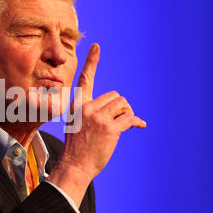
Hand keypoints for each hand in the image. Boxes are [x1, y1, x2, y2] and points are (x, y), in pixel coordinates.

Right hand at [48, 43, 145, 206]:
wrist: (74, 165)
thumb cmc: (76, 147)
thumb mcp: (76, 124)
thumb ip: (90, 113)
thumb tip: (115, 111)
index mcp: (78, 105)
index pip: (85, 79)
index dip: (91, 62)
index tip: (96, 47)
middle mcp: (88, 108)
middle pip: (115, 96)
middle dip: (120, 107)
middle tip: (118, 119)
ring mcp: (98, 118)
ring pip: (123, 105)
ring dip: (126, 114)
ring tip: (119, 126)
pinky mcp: (110, 128)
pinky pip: (129, 118)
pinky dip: (136, 122)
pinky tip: (139, 126)